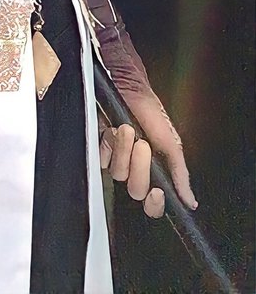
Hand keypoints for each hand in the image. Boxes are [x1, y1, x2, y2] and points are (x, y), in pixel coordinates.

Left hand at [99, 90, 197, 217]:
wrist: (128, 88)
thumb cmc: (150, 111)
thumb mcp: (171, 142)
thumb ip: (180, 173)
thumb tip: (190, 201)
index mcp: (155, 172)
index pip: (154, 205)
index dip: (155, 205)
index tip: (158, 192)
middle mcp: (135, 169)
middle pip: (136, 190)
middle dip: (140, 167)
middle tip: (143, 144)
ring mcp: (118, 160)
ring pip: (118, 174)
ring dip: (124, 150)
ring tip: (128, 129)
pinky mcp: (102, 149)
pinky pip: (102, 160)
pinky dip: (109, 144)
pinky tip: (113, 130)